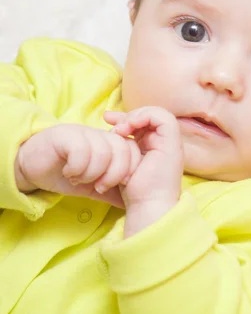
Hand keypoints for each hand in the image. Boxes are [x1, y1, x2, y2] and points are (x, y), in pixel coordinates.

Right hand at [15, 124, 141, 207]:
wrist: (31, 166)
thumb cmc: (65, 174)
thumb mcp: (92, 187)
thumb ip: (112, 192)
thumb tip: (131, 204)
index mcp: (111, 144)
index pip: (134, 150)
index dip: (131, 170)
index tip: (120, 185)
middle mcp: (100, 135)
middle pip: (123, 149)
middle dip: (115, 175)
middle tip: (100, 187)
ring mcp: (83, 132)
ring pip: (103, 152)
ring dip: (92, 173)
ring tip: (79, 179)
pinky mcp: (65, 134)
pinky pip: (81, 151)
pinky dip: (77, 168)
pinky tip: (68, 172)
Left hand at [104, 106, 183, 236]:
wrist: (147, 206)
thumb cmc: (135, 191)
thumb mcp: (125, 161)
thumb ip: (122, 145)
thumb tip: (110, 127)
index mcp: (156, 147)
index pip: (145, 122)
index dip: (126, 117)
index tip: (108, 120)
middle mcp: (166, 143)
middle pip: (151, 115)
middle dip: (130, 115)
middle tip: (111, 123)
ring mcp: (172, 142)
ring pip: (158, 113)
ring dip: (137, 116)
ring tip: (121, 129)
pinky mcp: (173, 142)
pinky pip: (163, 118)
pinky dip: (145, 117)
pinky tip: (130, 127)